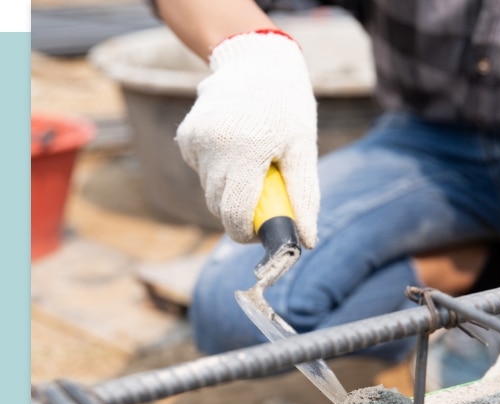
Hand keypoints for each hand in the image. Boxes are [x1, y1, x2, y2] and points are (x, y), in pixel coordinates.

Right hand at [176, 31, 318, 246]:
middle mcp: (214, 147)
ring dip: (229, 190)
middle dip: (239, 213)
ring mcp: (196, 141)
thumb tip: (306, 241)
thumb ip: (303, 197)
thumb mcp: (303, 150)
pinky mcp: (187, 137)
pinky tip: (234, 148)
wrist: (256, 60)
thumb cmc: (287, 108)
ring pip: (209, 190)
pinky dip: (217, 171)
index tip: (260, 233)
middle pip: (218, 207)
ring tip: (251, 164)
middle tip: (262, 197)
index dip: (245, 233)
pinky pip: (201, 171)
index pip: (234, 214)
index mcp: (246, 152)